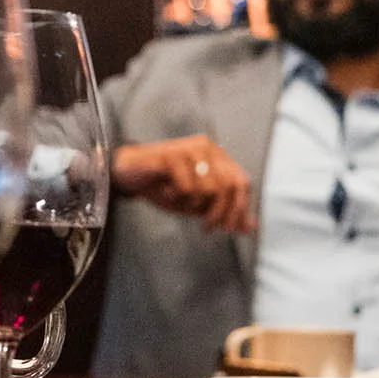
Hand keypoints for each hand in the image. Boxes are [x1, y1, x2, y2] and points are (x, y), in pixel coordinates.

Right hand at [112, 135, 255, 233]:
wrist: (128, 174)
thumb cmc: (163, 186)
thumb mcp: (197, 203)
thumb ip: (223, 211)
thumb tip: (251, 227)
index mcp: (218, 156)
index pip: (242, 183)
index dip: (239, 209)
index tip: (227, 229)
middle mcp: (207, 148)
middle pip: (230, 187)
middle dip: (219, 213)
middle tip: (206, 227)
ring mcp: (190, 149)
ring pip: (209, 188)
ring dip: (194, 205)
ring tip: (179, 202)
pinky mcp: (171, 154)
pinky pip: (187, 187)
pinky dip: (177, 197)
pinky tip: (166, 192)